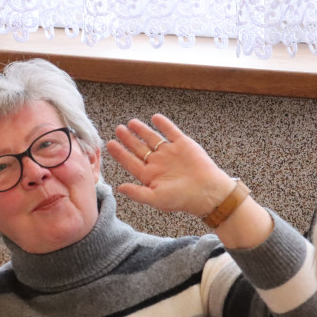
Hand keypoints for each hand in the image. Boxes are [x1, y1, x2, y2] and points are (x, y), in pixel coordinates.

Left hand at [106, 114, 233, 217]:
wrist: (206, 191)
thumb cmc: (182, 198)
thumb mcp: (156, 198)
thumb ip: (137, 193)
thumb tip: (119, 188)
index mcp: (150, 176)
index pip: (130, 162)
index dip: (120, 153)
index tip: (109, 144)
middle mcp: (158, 163)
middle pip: (139, 148)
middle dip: (128, 139)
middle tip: (118, 129)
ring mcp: (170, 153)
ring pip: (152, 138)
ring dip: (142, 130)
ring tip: (131, 122)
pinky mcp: (183, 145)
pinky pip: (171, 132)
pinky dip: (163, 124)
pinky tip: (155, 118)